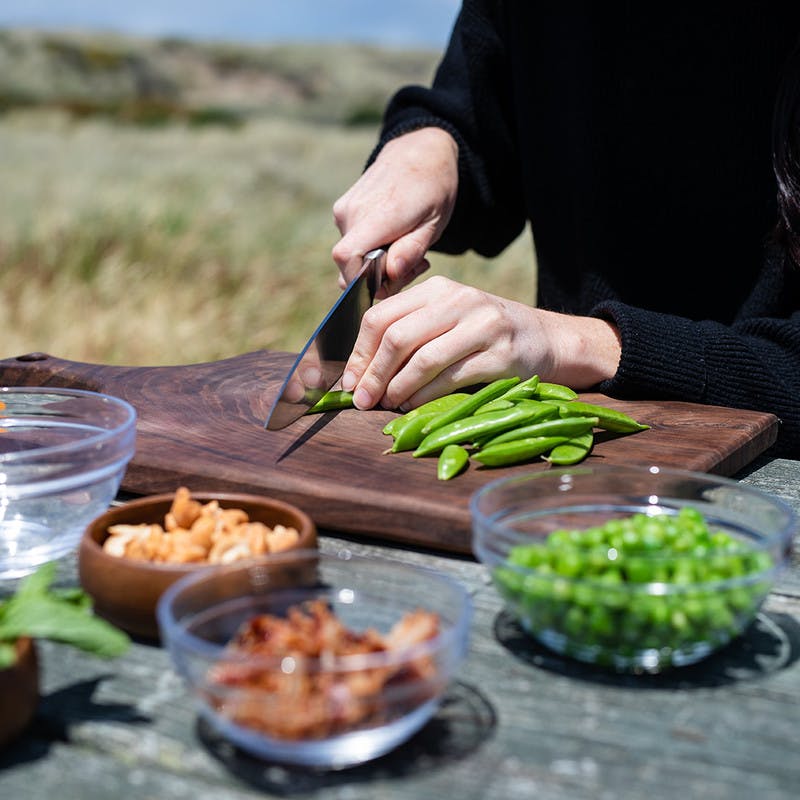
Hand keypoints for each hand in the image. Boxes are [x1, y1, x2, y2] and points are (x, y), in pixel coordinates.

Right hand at [332, 127, 458, 297]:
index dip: (361, 281)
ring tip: (406, 247)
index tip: (390, 282)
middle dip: (379, 278)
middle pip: (350, 265)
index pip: (347, 257)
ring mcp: (344, 210)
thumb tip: (389, 275)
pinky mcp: (342, 210)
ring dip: (377, 264)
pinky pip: (351, 243)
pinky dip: (370, 250)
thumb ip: (411, 250)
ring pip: (351, 256)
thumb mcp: (434, 223)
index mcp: (379, 214)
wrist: (419, 151)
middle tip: (413, 264)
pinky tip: (393, 238)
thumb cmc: (433, 188)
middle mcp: (353, 212)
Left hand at [339, 276, 621, 409]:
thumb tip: (362, 368)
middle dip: (372, 373)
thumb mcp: (451, 318)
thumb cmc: (488, 334)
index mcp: (438, 289)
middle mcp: (459, 300)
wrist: (549, 340)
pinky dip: (424, 396)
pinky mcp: (500, 354)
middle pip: (396, 336)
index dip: (359, 352)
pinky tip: (412, 406)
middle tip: (362, 400)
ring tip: (385, 405)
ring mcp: (482, 325)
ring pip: (422, 358)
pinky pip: (450, 378)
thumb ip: (412, 329)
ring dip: (396, 387)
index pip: (380, 315)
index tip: (349, 381)